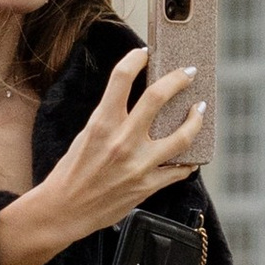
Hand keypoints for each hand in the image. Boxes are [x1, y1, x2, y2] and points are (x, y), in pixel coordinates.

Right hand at [0, 52, 205, 264]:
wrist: (65, 210)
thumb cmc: (72, 172)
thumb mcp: (86, 136)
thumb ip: (110, 118)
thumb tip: (137, 103)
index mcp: (101, 124)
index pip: (121, 78)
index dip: (136, 59)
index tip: (145, 54)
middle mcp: (122, 141)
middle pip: (158, 98)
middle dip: (179, 79)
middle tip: (189, 72)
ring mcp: (139, 165)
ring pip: (182, 136)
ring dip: (196, 119)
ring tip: (199, 110)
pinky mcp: (148, 186)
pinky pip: (179, 170)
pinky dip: (189, 160)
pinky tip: (191, 153)